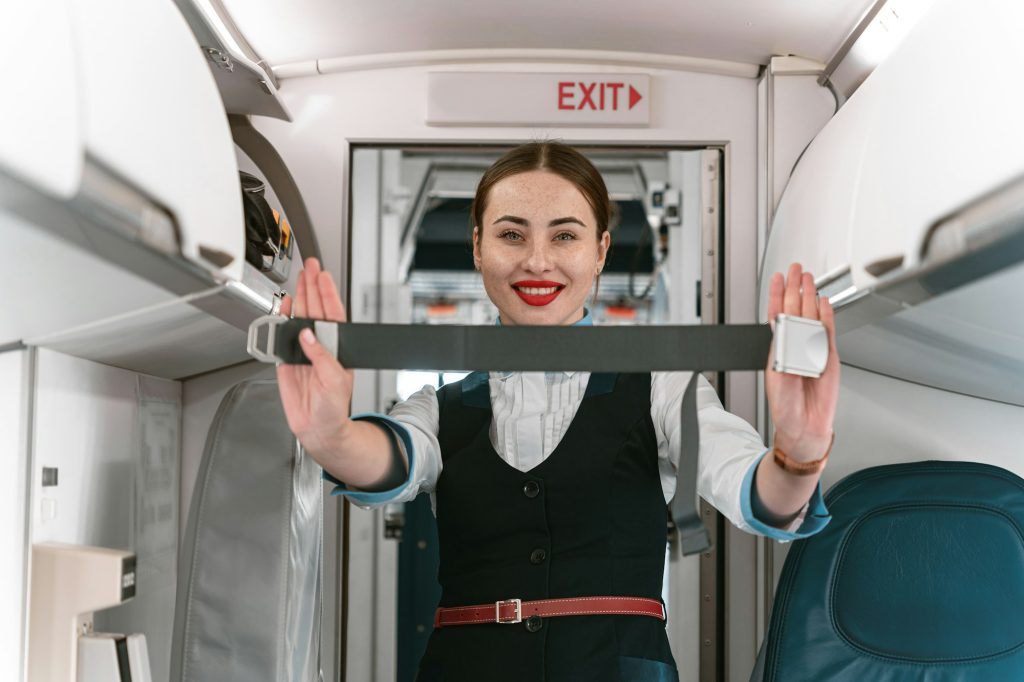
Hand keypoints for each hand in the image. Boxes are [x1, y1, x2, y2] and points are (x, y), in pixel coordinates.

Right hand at [276, 257, 354, 462]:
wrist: (317, 428)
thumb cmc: (334, 407)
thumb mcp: (334, 380)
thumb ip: (322, 357)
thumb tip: (308, 336)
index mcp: (337, 347)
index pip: (332, 314)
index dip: (327, 293)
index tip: (323, 275)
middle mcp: (320, 346)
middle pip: (315, 309)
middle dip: (312, 287)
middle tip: (310, 267)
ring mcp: (303, 352)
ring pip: (299, 319)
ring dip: (298, 300)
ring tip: (298, 280)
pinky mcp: (287, 361)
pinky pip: (282, 337)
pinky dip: (281, 322)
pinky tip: (284, 307)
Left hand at [765, 263, 839, 461]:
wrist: (804, 426)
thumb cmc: (786, 407)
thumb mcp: (777, 378)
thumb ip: (782, 354)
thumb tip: (784, 333)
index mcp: (779, 350)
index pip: (777, 316)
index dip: (777, 296)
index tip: (777, 279)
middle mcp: (796, 347)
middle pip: (796, 310)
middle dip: (795, 289)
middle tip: (796, 270)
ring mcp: (813, 350)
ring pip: (812, 317)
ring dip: (809, 297)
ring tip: (807, 278)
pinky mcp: (829, 358)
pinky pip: (829, 333)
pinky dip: (827, 317)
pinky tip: (824, 302)